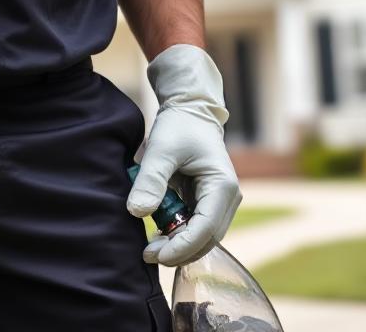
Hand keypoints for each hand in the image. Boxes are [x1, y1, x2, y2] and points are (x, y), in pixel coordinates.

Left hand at [127, 45, 240, 266]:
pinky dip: (178, 234)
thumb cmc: (179, 126)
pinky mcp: (208, 202)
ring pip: (202, 236)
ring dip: (178, 245)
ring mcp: (219, 201)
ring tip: (150, 247)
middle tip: (148, 254)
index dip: (182, 246)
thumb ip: (151, 180)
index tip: (156, 254)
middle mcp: (227, 198)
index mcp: (222, 186)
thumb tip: (137, 212)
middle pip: (207, 238)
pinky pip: (195, 226)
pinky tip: (158, 233)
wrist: (190, 110)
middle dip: (179, 250)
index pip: (206, 229)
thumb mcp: (161, 150)